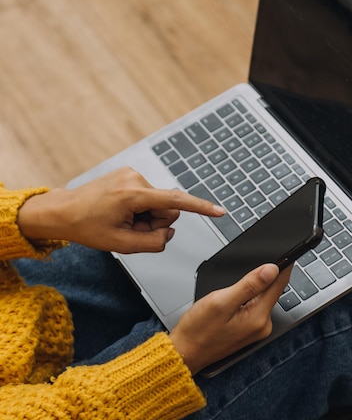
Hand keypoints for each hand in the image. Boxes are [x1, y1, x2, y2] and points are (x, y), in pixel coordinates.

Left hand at [17, 167, 224, 252]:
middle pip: (166, 208)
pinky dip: (139, 209)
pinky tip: (120, 212)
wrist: (63, 211)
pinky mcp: (129, 175)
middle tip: (130, 230)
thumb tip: (168, 233)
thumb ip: (153, 242)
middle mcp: (136, 179)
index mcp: (134, 195)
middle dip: (154, 223)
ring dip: (145, 217)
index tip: (220, 211)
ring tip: (122, 221)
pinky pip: (147, 197)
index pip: (176, 201)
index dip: (201, 208)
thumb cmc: (86, 226)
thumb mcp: (121, 245)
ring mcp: (132, 174)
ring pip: (157, 204)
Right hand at [169, 262, 291, 374]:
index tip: (283, 251)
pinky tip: (230, 301)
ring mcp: (256, 329)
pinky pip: (253, 306)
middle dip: (260, 277)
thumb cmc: (198, 330)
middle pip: (271, 290)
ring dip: (251, 288)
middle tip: (240, 274)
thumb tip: (272, 269)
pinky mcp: (249, 329)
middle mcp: (262, 325)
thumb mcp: (221, 302)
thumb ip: (248, 285)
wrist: (185, 352)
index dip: (282, 265)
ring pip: (261, 297)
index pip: (279, 284)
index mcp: (259, 317)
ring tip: (229, 292)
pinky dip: (246, 298)